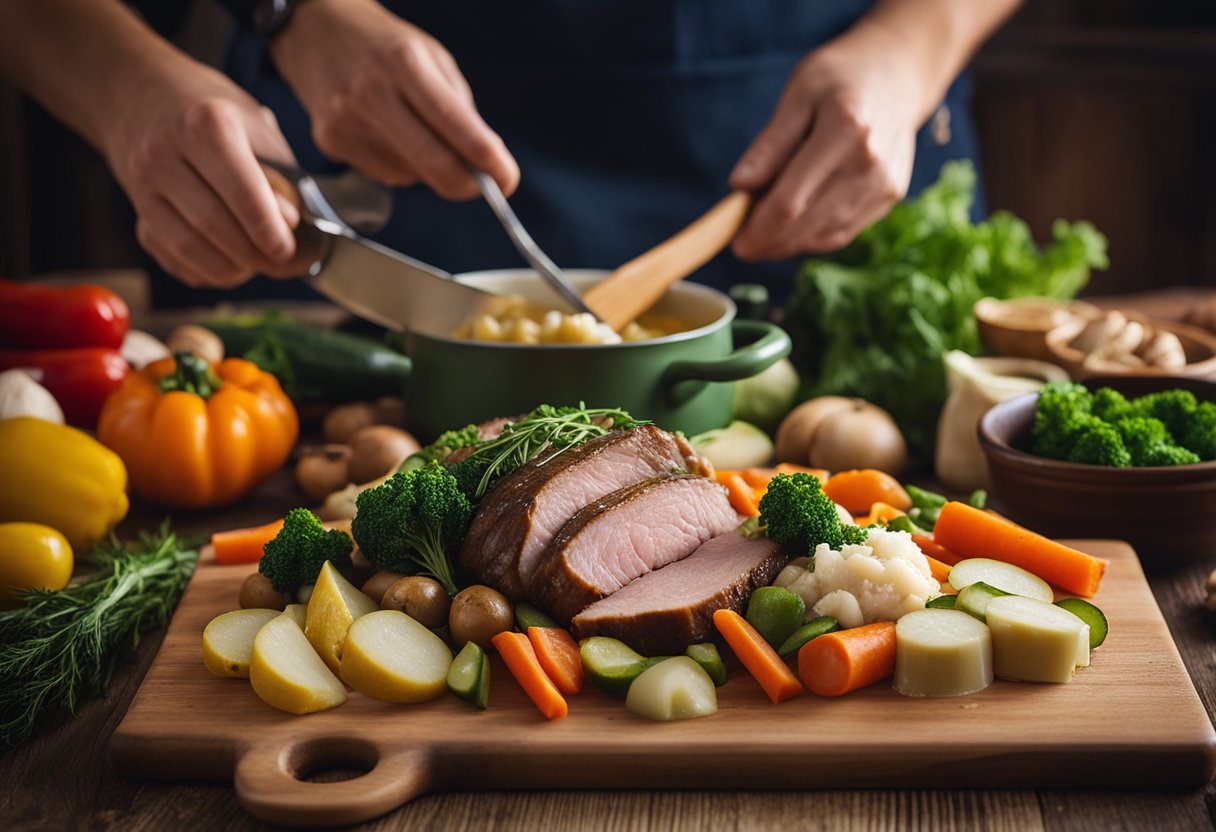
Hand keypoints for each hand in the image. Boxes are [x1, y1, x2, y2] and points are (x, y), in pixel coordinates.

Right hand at [100, 61, 304, 287]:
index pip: (243, 193)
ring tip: (256, 265)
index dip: (271, 231)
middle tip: (282, 264)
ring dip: (229, 268)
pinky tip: (228, 264)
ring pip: (187, 246)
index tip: (291, 249)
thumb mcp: (256, 125)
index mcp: (206, 125)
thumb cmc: (213, 112)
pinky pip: (169, 254)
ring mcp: (142, 183)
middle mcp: (165, 152)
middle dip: (254, 255)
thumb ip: (279, 174)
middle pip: (214, 224)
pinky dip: (203, 270)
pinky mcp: (136, 209)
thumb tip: (294, 224)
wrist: (140, 93)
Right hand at [270, 0, 517, 198]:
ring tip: (413, 131)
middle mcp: (372, 93)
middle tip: (482, 184)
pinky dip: (400, 165)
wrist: (312, 27)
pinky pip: (385, 175)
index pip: (457, 127)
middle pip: (435, 165)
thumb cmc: (382, 43)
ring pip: (412, 176)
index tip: (507, 180)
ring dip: (428, 168)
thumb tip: (482, 162)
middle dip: (467, 185)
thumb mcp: (430, 56)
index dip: (489, 162)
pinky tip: (387, 134)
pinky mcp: (330, 141)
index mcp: (405, 63)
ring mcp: (346, 120)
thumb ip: (459, 107)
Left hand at [729, 28, 921, 259]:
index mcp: (846, 130)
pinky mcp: (890, 197)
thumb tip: (739, 185)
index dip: (758, 227)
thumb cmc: (840, 77)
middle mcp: (870, 164)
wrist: (899, 74)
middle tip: (742, 244)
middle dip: (769, 241)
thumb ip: (771, 143)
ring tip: (762, 237)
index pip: (791, 199)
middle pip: (808, 224)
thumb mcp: (798, 93)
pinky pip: (843, 232)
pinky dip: (812, 238)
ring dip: (789, 245)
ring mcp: (885, 185)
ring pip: (826, 236)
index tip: (734, 240)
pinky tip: (791, 231)